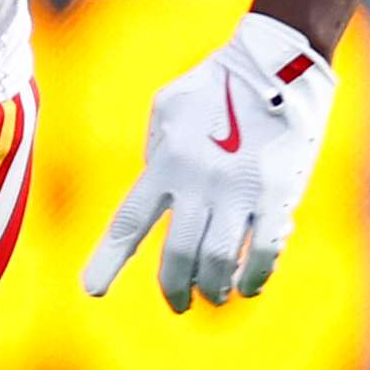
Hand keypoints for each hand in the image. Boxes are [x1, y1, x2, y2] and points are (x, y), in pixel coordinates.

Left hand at [81, 11, 336, 311]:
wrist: (277, 64)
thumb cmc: (216, 83)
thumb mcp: (167, 110)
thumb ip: (155, 152)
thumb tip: (156, 192)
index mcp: (166, 162)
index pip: (129, 223)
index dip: (109, 260)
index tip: (92, 291)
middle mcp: (198, 183)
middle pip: (177, 256)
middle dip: (173, 290)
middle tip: (178, 304)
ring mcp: (239, 191)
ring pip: (218, 263)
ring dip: (213, 289)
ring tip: (213, 296)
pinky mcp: (277, 196)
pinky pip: (262, 254)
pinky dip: (253, 278)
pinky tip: (248, 285)